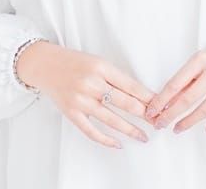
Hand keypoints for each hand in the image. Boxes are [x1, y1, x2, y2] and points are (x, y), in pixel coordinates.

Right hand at [15, 41, 154, 148]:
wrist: (46, 65)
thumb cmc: (75, 62)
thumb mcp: (98, 62)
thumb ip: (116, 77)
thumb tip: (139, 94)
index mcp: (101, 67)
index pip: (130, 85)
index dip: (147, 97)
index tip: (159, 105)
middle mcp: (91, 83)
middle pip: (124, 102)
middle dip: (144, 114)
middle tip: (158, 121)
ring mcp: (80, 100)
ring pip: (111, 119)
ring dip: (130, 129)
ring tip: (143, 136)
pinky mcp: (71, 113)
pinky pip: (91, 131)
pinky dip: (106, 139)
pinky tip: (118, 143)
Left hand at [145, 45, 205, 132]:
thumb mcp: (198, 63)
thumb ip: (184, 82)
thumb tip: (166, 104)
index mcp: (202, 59)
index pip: (176, 83)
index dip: (162, 100)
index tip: (152, 111)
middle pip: (189, 98)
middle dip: (171, 114)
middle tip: (160, 124)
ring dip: (189, 122)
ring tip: (177, 128)